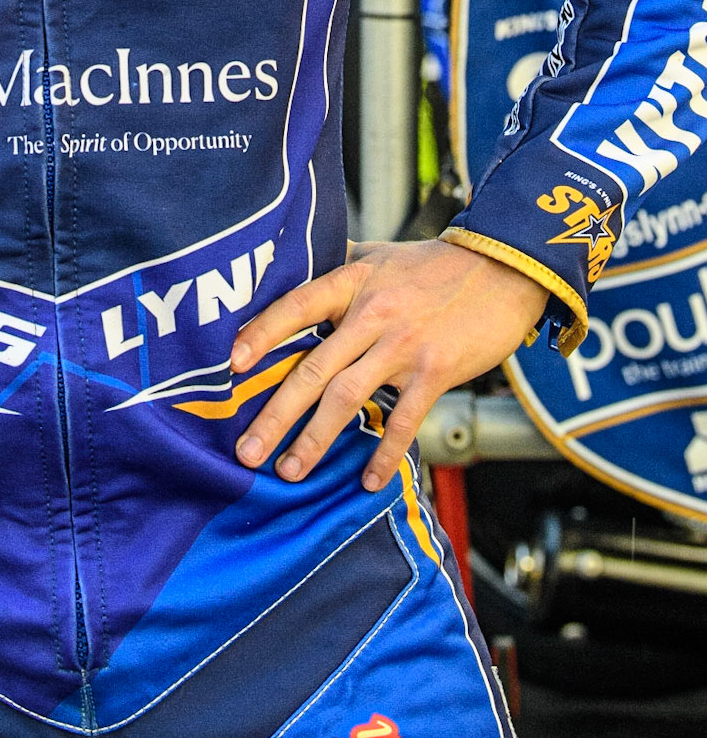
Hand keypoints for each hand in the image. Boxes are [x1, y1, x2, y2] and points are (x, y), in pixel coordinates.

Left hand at [230, 239, 546, 492]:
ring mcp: (404, 345)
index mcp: (352, 282)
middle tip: (246, 451)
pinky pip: (403, 420)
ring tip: (290, 470)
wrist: (504, 269)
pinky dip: (384, 452)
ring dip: (316, 440)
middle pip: (312, 368)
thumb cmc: (435, 265)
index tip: (232, 365)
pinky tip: (368, 481)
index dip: (262, 333)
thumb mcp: (380, 256)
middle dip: (275, 414)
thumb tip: (294, 270)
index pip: (296, 306)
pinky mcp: (436, 371)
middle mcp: (372, 313)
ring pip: (347, 398)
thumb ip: (339, 269)